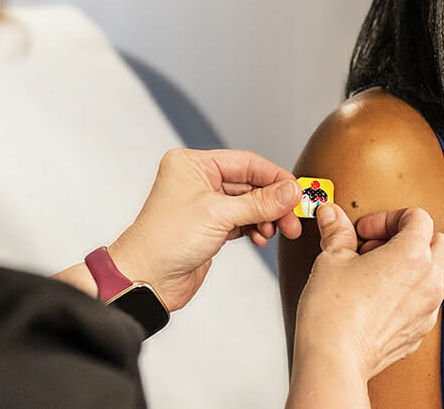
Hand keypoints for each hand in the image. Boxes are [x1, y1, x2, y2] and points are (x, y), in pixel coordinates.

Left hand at [107, 149, 301, 310]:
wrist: (146, 279)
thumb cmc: (164, 241)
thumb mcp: (219, 215)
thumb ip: (260, 203)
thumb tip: (291, 191)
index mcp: (193, 164)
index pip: (246, 163)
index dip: (274, 177)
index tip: (296, 192)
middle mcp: (198, 180)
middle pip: (250, 184)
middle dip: (273, 202)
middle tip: (292, 219)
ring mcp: (204, 204)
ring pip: (248, 204)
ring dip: (266, 217)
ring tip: (277, 231)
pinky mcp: (209, 227)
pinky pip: (242, 221)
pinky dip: (255, 228)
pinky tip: (261, 238)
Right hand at [289, 204, 443, 403]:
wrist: (334, 359)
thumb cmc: (334, 312)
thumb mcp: (332, 259)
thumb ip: (338, 232)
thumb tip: (332, 216)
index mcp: (413, 255)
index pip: (418, 218)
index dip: (388, 218)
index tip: (366, 231)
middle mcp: (429, 282)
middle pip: (439, 243)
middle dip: (410, 238)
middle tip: (377, 247)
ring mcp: (428, 310)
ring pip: (435, 274)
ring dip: (412, 266)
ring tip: (375, 273)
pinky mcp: (419, 332)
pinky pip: (424, 303)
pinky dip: (408, 294)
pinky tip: (376, 299)